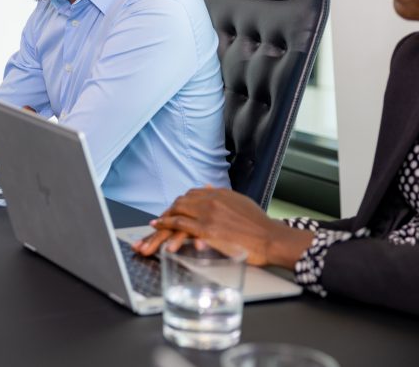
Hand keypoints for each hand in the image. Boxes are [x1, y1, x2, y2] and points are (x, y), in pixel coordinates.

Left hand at [131, 187, 313, 267]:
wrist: (272, 239)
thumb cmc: (260, 226)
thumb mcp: (240, 202)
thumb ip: (221, 195)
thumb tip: (207, 186)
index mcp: (218, 193)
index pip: (190, 196)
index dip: (178, 205)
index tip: (170, 212)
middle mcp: (210, 200)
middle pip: (180, 204)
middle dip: (166, 214)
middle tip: (157, 223)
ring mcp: (208, 214)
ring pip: (176, 213)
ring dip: (161, 222)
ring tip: (152, 228)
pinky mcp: (207, 229)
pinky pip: (180, 226)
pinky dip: (167, 227)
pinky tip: (159, 230)